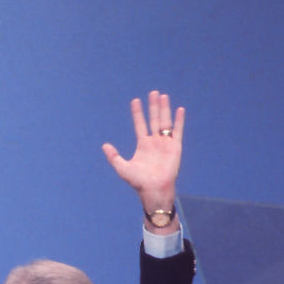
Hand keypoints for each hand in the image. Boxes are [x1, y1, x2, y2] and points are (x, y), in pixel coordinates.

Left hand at [101, 90, 184, 229]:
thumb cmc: (139, 182)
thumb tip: (104, 145)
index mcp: (143, 145)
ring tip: (163, 96)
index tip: (135, 100)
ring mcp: (165, 143)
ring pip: (165, 122)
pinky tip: (180, 109)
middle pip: (153, 119)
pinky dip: (179, 121)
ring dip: (164, 109)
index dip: (137, 113)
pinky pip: (177, 131)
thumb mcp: (122, 168)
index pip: (140, 124)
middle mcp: (154, 142)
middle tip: (153, 92)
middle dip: (153, 106)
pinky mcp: (175, 147)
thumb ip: (114, 156)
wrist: (154, 190)